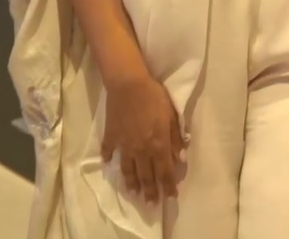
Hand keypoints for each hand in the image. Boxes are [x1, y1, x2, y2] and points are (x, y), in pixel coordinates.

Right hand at [101, 72, 185, 203]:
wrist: (128, 85)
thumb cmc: (154, 97)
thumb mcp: (172, 115)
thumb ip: (175, 138)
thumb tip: (180, 158)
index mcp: (158, 145)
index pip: (164, 171)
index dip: (168, 186)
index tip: (170, 197)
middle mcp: (140, 150)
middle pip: (145, 176)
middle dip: (150, 191)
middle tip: (151, 204)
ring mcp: (123, 145)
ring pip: (127, 170)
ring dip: (131, 183)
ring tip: (133, 192)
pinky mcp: (111, 137)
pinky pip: (109, 151)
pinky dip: (109, 159)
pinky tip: (109, 164)